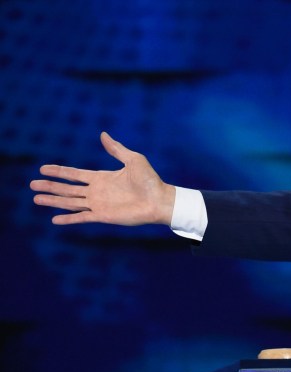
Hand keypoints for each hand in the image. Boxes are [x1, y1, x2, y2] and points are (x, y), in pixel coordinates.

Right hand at [30, 132, 175, 225]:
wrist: (160, 200)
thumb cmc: (150, 180)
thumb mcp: (133, 159)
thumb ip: (116, 149)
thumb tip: (103, 134)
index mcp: (101, 178)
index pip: (74, 174)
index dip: (59, 171)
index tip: (43, 168)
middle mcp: (97, 191)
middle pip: (67, 189)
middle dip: (50, 186)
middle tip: (32, 185)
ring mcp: (98, 204)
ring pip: (70, 202)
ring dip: (53, 201)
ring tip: (36, 199)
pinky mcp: (103, 216)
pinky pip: (82, 217)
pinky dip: (68, 219)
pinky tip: (55, 220)